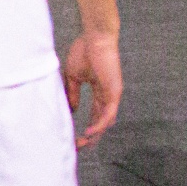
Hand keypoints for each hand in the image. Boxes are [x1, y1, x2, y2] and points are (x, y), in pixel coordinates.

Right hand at [63, 32, 122, 148]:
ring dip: (94, 135)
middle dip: (91, 137)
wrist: (94, 38)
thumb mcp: (73, 77)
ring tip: (81, 144)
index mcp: (99, 92)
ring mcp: (112, 95)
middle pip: (101, 123)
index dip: (86, 128)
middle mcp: (108, 97)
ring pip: (105, 122)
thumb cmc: (84, 51)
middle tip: (77, 147)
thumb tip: (72, 110)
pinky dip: (98, 125)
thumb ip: (73, 94)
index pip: (94, 115)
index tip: (74, 138)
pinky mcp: (114, 93)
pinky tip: (88, 133)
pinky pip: (107, 114)